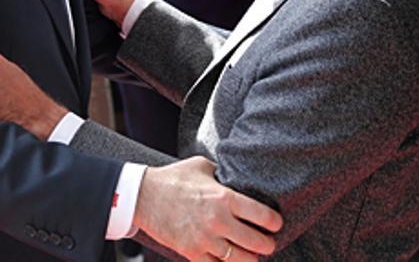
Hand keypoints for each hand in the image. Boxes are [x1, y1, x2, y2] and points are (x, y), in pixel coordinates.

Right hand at [134, 156, 281, 261]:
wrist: (142, 195)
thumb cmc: (174, 178)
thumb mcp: (203, 167)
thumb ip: (224, 174)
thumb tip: (239, 178)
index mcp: (225, 197)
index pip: (264, 216)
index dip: (274, 223)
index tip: (276, 224)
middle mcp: (218, 220)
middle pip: (257, 243)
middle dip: (267, 245)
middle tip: (267, 243)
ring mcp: (205, 239)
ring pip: (240, 260)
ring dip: (249, 259)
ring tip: (251, 254)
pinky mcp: (191, 252)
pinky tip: (229, 260)